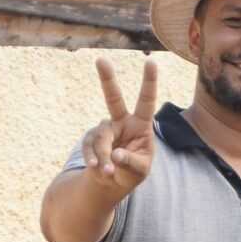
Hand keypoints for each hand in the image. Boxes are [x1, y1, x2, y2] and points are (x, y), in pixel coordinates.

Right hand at [82, 58, 157, 192]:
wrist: (112, 181)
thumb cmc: (132, 172)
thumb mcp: (139, 171)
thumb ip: (129, 162)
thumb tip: (115, 154)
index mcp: (141, 125)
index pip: (146, 101)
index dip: (149, 82)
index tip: (151, 61)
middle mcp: (122, 121)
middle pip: (113, 98)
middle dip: (107, 79)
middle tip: (101, 60)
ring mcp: (104, 129)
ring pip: (101, 137)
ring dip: (102, 155)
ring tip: (108, 171)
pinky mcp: (91, 138)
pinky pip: (89, 146)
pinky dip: (93, 158)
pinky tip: (95, 168)